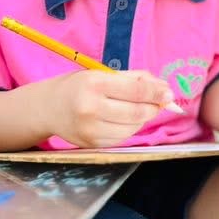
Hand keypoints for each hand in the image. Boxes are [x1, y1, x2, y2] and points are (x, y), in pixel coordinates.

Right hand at [48, 69, 175, 148]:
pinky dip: (130, 129)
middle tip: (161, 102)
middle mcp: (91, 107)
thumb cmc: (80, 86)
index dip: (156, 93)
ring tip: (139, 108)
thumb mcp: (102, 74)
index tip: (170, 94)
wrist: (48, 108)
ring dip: (143, 119)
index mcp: (94, 83)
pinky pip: (122, 138)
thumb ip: (134, 79)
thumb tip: (163, 88)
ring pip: (132, 128)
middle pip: (137, 112)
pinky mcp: (92, 143)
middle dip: (154, 107)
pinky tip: (124, 120)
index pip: (135, 91)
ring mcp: (90, 129)